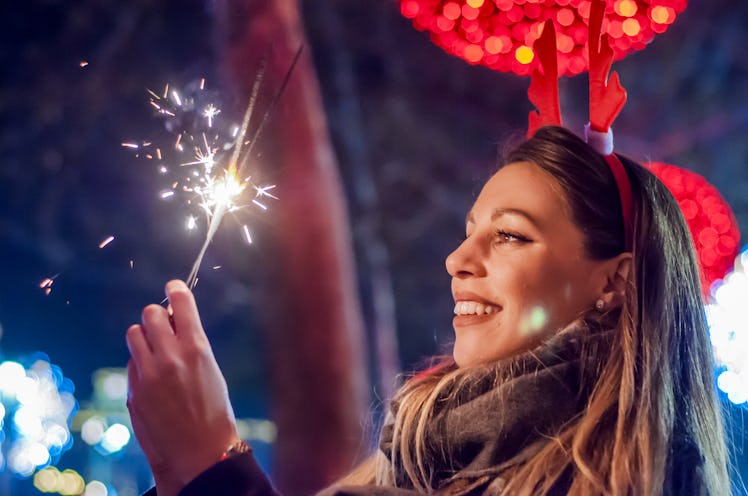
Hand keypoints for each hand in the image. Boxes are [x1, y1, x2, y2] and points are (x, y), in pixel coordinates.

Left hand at [126, 280, 239, 495]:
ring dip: (144, 336)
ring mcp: (149, 374)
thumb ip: (191, 344)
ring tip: (155, 349)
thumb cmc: (213, 410)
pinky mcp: (134, 390)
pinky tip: (154, 379)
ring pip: (134, 333)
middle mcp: (171, 356)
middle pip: (150, 313)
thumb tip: (174, 322)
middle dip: (157, 316)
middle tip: (164, 326)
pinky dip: (140, 363)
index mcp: (197, 348)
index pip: (180, 303)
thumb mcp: (211, 369)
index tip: (173, 286)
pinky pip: (132, 362)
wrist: (201, 451)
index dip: (176, 289)